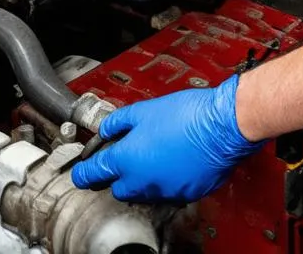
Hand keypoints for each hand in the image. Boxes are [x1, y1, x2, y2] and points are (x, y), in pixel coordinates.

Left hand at [70, 74, 260, 202]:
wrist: (221, 125)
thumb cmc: (188, 114)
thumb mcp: (145, 109)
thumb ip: (120, 121)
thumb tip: (106, 128)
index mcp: (127, 159)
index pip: (94, 173)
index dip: (84, 173)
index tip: (81, 173)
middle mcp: (141, 181)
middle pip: (118, 188)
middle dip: (118, 175)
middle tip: (127, 156)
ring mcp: (163, 191)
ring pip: (144, 191)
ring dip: (144, 177)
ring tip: (158, 154)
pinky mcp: (185, 194)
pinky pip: (168, 191)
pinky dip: (168, 179)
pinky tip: (177, 160)